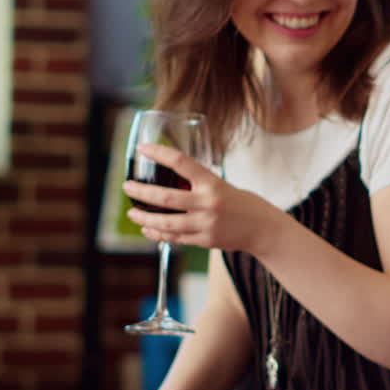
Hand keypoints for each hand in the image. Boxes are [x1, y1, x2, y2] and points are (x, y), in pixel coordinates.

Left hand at [123, 142, 280, 255]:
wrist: (262, 228)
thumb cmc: (242, 203)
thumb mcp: (222, 186)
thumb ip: (198, 186)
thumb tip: (169, 183)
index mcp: (212, 183)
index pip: (181, 162)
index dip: (159, 153)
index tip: (143, 148)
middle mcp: (208, 203)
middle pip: (166, 198)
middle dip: (142, 192)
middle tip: (127, 186)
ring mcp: (206, 224)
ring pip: (166, 222)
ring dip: (145, 217)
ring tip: (132, 212)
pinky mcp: (205, 240)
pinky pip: (175, 237)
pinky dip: (158, 233)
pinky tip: (148, 228)